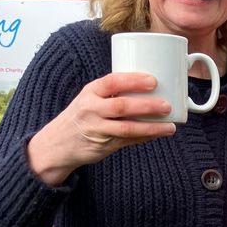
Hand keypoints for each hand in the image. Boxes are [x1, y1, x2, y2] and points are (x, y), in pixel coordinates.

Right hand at [26, 72, 178, 185]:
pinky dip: (145, 137)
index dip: (133, 81)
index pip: (112, 82)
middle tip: (166, 105)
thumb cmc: (80, 116)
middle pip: (121, 106)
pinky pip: (128, 141)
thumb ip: (112, 93)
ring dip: (151, 127)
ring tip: (170, 126)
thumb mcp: (89, 98)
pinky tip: (158, 134)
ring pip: (127, 128)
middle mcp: (91, 110)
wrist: (56, 144)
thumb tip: (149, 87)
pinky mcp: (104, 145)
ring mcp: (97, 129)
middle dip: (146, 106)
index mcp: (90, 92)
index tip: (153, 80)